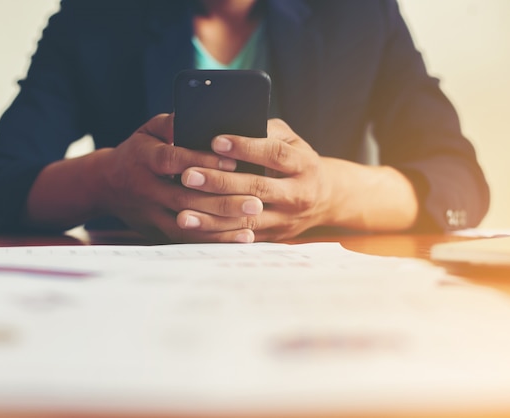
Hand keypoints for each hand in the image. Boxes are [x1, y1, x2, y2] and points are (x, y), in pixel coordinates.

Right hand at [99, 113, 263, 242]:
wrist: (106, 185)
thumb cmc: (138, 152)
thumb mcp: (148, 130)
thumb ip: (170, 124)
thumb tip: (195, 117)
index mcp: (143, 158)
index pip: (173, 160)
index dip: (202, 161)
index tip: (234, 163)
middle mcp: (145, 188)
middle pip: (184, 197)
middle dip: (221, 201)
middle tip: (256, 202)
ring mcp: (150, 212)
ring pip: (187, 223)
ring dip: (220, 227)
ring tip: (252, 224)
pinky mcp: (155, 230)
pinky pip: (186, 239)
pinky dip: (213, 240)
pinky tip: (238, 238)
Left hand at [176, 118, 330, 240]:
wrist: (325, 199)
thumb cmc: (298, 162)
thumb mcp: (292, 141)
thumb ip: (267, 131)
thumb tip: (232, 124)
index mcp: (304, 165)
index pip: (274, 154)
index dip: (246, 147)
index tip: (216, 141)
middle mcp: (298, 194)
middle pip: (257, 187)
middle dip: (219, 182)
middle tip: (187, 175)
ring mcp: (286, 219)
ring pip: (247, 219)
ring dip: (213, 216)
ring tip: (183, 212)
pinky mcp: (274, 236)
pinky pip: (243, 237)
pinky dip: (217, 234)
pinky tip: (196, 229)